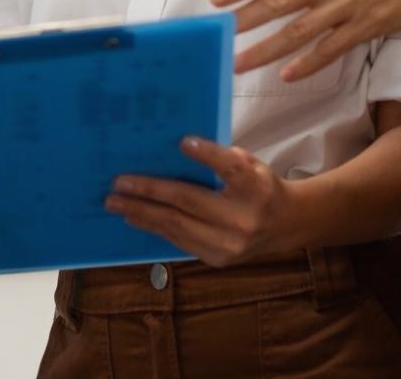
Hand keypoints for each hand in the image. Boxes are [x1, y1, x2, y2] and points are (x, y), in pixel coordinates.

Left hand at [105, 137, 303, 267]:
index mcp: (256, 187)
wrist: (285, 225)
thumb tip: (175, 148)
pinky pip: (179, 240)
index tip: (181, 142)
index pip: (230, 168)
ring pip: (177, 225)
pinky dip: (154, 227)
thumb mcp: (250, 164)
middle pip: (189, 201)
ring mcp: (230, 244)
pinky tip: (135, 216)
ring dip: (142, 212)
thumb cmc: (259, 186)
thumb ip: (221, 158)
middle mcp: (243, 218)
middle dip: (149, 191)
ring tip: (116, 202)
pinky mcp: (218, 259)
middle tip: (118, 184)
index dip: (206, 154)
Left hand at [211, 0, 400, 79]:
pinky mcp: (367, 26)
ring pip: (298, 31)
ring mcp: (348, 4)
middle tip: (217, 37)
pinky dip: (308, 64)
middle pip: (278, 3)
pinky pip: (331, 49)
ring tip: (239, 63)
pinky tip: (287, 76)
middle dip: (244, 22)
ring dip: (265, 50)